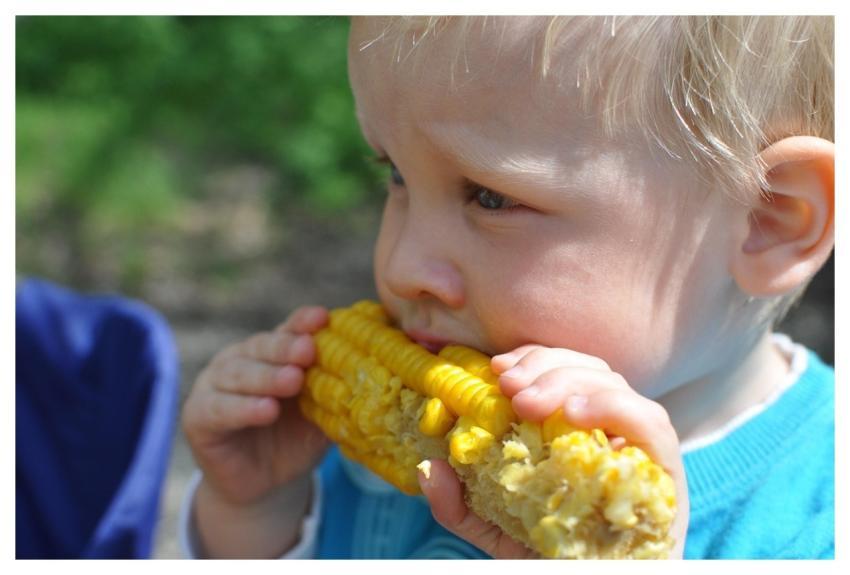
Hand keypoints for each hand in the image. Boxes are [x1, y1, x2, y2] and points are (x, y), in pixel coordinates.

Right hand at [181, 306, 331, 506]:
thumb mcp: (321, 412)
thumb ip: (336, 390)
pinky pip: (219, 409)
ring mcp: (214, 385)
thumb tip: (373, 371)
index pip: (287, 330)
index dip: (303, 323)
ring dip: (267, 376)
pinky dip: (243, 409)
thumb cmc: (297, 438)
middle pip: (261, 347)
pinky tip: (266, 410)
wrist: (266, 484)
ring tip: (293, 380)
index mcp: (271, 352)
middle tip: (309, 350)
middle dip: (286, 347)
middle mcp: (239, 360)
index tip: (323, 318)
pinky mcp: (197, 416)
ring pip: (238, 374)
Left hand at [418, 344, 688, 558]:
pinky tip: (575, 413)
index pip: (564, 369)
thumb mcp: (497, 530)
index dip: (533, 358)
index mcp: (579, 430)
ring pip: (615, 384)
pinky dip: (614, 406)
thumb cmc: (553, 559)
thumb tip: (430, 469)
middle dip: (545, 366)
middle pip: (588, 369)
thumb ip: (462, 505)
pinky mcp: (666, 471)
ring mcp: (641, 448)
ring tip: (528, 402)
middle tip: (508, 386)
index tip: (497, 368)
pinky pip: (651, 422)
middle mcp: (613, 430)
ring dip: (568, 380)